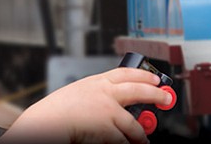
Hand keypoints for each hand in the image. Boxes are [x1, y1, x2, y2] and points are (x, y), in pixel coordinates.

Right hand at [0, 67, 172, 143]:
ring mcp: (108, 110)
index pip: (126, 73)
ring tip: (143, 141)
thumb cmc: (54, 112)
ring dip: (140, 135)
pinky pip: (124, 141)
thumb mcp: (77, 94)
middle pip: (139, 90)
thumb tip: (118, 104)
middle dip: (156, 95)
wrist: (44, 122)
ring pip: (134, 124)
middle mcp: (105, 92)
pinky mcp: (108, 128)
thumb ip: (97, 95)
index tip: (154, 78)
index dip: (143, 75)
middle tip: (166, 99)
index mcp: (96, 81)